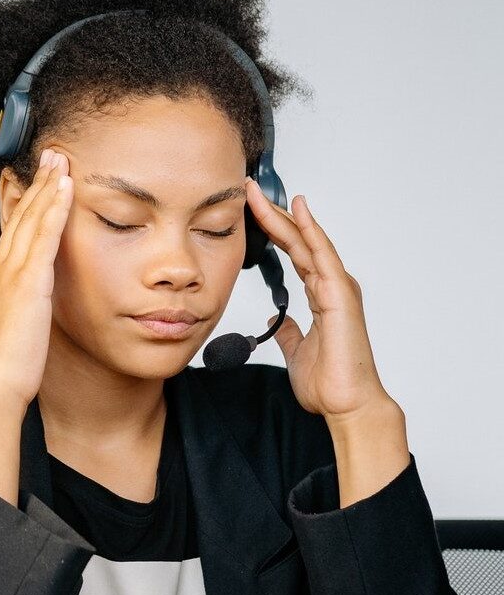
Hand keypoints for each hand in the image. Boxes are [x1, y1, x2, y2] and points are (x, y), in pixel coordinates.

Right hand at [0, 147, 73, 413]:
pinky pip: (43, 237)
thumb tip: (29, 307)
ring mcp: (10, 276)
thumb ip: (20, 310)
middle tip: (49, 155)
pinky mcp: (27, 284)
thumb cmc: (6, 371)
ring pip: (30, 219)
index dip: (23, 204)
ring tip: (60, 159)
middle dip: (35, 184)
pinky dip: (54, 209)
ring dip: (46, 186)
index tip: (33, 181)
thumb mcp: (12, 331)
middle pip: (18, 217)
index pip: (10, 233)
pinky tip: (66, 188)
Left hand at [244, 178, 394, 420]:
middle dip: (273, 213)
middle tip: (248, 189)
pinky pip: (322, 256)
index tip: (250, 210)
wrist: (346, 404)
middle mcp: (331, 286)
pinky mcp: (340, 296)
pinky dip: (311, 231)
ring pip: (308, 241)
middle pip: (298, 240)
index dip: (272, 230)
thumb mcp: (297, 351)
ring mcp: (338, 288)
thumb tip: (281, 324)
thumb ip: (291, 333)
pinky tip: (298, 210)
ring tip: (260, 193)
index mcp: (321, 295)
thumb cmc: (329, 381)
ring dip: (284, 215)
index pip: (292, 253)